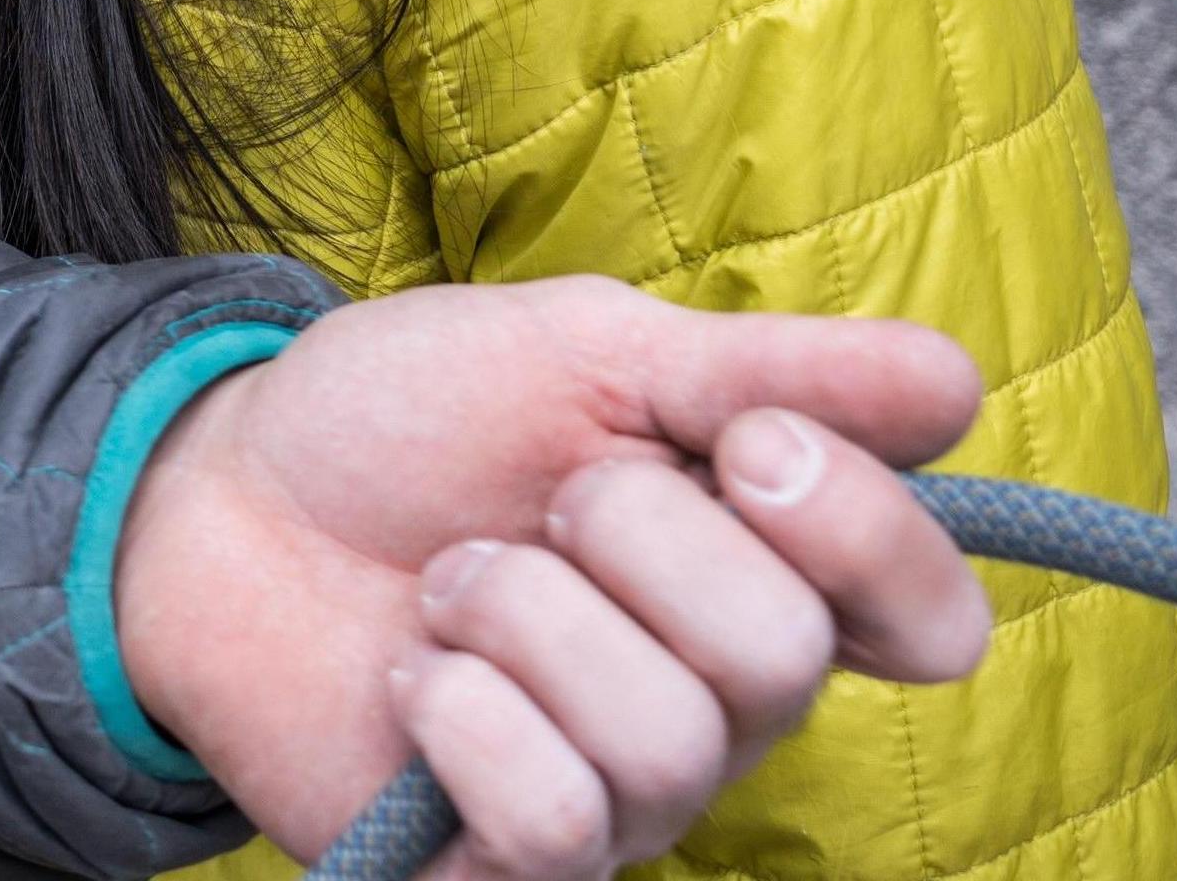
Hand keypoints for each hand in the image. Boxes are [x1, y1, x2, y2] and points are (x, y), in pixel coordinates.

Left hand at [110, 277, 992, 876]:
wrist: (220, 493)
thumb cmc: (405, 419)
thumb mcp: (583, 348)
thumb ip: (769, 371)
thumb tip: (956, 377)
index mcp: (759, 570)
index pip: (929, 613)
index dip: (859, 527)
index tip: (741, 440)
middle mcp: (721, 704)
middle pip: (780, 656)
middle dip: (628, 533)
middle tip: (538, 501)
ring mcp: (628, 801)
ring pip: (663, 735)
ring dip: (518, 613)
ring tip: (449, 586)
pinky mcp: (525, 872)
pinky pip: (556, 814)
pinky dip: (459, 710)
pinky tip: (413, 679)